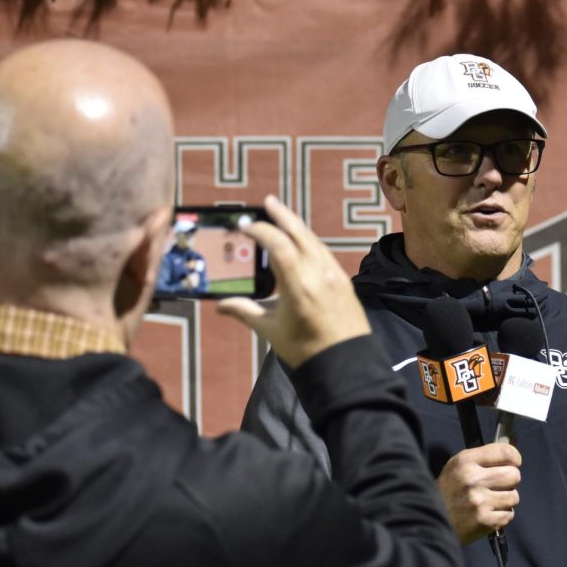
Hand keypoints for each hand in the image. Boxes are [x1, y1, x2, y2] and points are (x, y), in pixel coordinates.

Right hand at [218, 195, 370, 367]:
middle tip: (268, 202)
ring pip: (314, 241)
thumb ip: (245, 311)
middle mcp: (319, 274)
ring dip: (297, 226)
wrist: (346, 364)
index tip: (246, 227)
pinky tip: (303, 242)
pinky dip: (310, 242)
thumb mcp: (271, 331)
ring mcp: (335, 275)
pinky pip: (325, 253)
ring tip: (283, 216)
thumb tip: (221, 305)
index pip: (278, 244)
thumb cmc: (305, 350)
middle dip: (283, 215)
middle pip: (300, 233)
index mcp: (298, 285)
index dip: (261, 230)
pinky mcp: (344, 281)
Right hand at [436, 443, 521, 544]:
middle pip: (514, 475)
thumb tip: (514, 445)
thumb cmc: (448, 490)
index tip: (512, 463)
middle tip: (498, 485)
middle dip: (510, 480)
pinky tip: (489, 513)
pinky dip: (502, 515)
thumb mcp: (459, 465)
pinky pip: (509, 515)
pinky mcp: (484, 521)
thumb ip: (486, 455)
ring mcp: (480, 502)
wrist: (429, 520)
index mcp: (466, 461)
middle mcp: (473, 479)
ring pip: (514, 497)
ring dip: (506, 499)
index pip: (506, 452)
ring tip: (491, 501)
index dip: (514, 458)